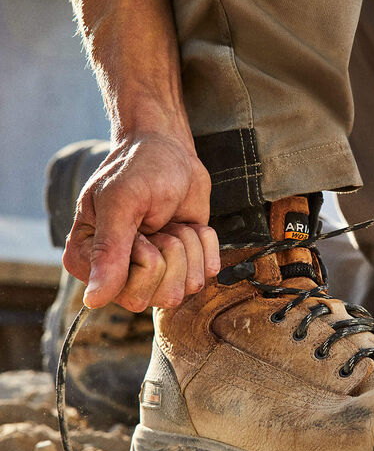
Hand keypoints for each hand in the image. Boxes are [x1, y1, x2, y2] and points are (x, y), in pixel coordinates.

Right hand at [63, 132, 218, 310]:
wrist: (169, 151)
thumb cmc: (139, 168)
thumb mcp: (121, 202)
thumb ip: (109, 250)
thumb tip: (93, 300)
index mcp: (88, 262)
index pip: (129, 294)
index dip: (145, 257)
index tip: (138, 229)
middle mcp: (119, 275)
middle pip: (163, 296)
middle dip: (171, 250)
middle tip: (157, 222)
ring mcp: (154, 273)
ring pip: (189, 286)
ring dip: (188, 244)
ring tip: (170, 221)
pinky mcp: (185, 263)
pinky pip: (209, 270)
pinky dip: (205, 241)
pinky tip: (187, 223)